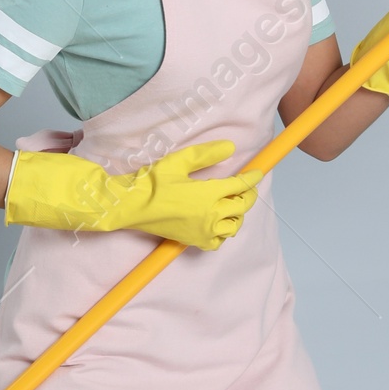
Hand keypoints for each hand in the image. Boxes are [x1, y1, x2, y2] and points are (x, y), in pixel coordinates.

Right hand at [6, 140, 259, 251]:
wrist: (131, 207)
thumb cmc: (151, 183)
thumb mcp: (179, 161)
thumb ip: (206, 154)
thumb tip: (230, 147)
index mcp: (209, 194)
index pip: (241, 186)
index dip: (252, 178)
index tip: (257, 172)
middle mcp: (211, 215)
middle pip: (242, 207)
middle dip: (249, 195)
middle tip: (247, 187)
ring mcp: (203, 231)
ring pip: (234, 226)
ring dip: (237, 215)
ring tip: (232, 204)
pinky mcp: (194, 241)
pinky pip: (218, 242)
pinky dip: (223, 234)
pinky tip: (217, 224)